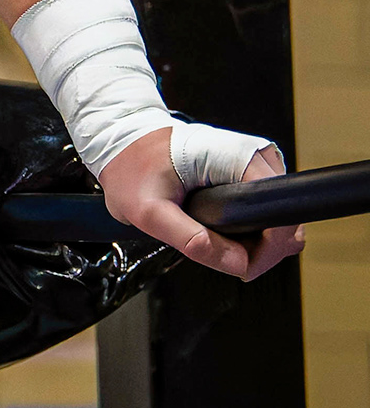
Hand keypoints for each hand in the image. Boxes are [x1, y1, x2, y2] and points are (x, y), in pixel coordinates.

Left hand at [99, 126, 301, 284]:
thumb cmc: (133, 166)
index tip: (243, 266)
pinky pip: (262, 212)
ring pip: (275, 220)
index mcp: (241, 158)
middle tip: (222, 258)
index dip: (268, 249)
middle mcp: (256, 157)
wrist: (123, 141)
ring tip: (213, 241)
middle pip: (284, 221)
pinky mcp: (247, 173)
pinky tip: (219, 231)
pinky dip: (246, 230)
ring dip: (252, 242)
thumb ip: (190, 238)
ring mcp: (254, 164)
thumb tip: (235, 263)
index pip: (282, 215)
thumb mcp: (149, 210)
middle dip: (259, 250)